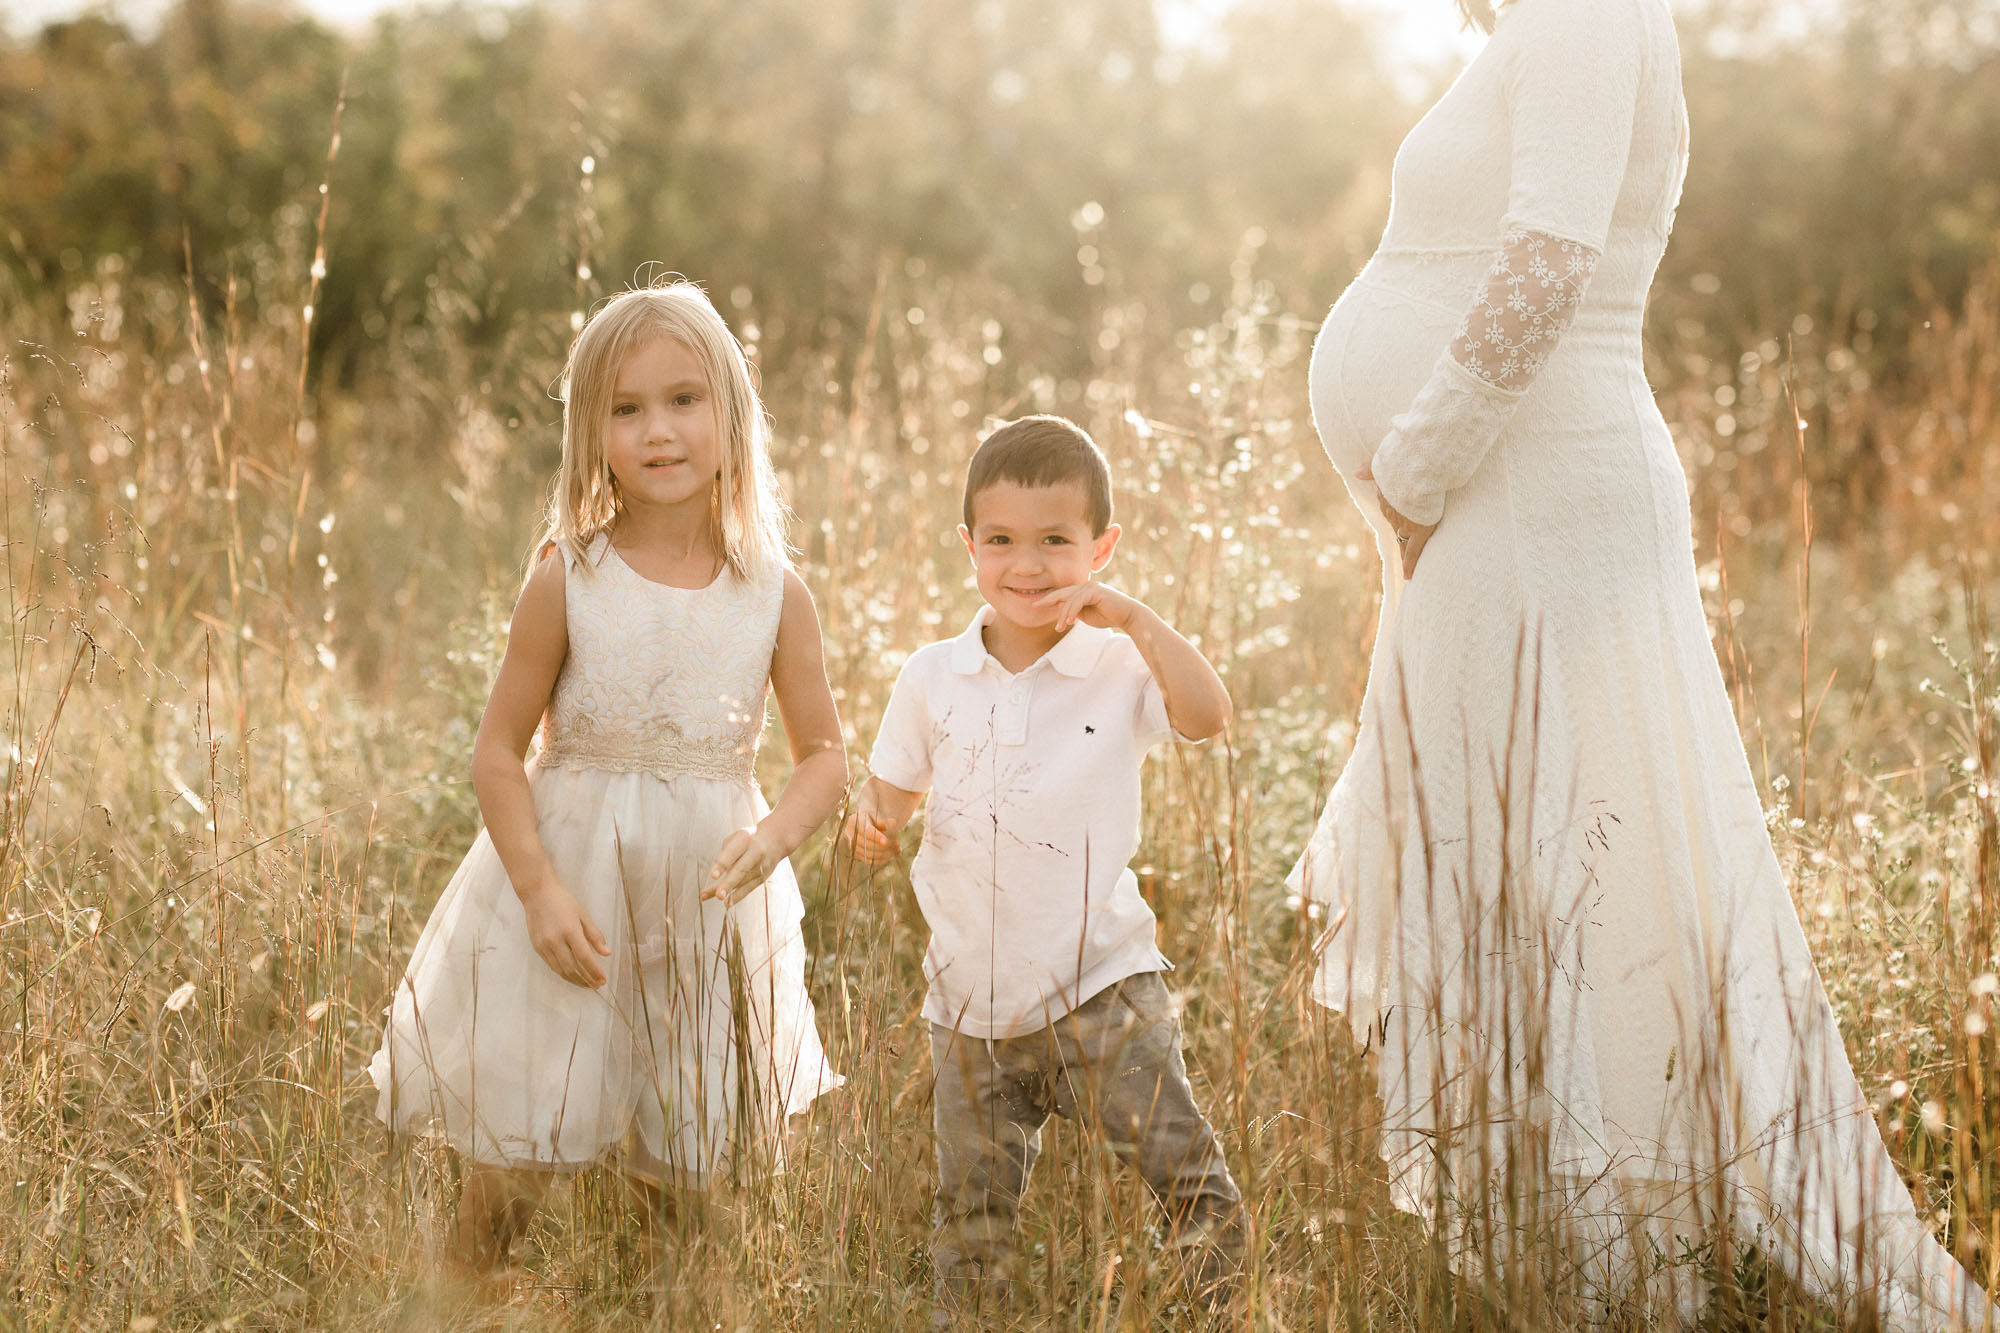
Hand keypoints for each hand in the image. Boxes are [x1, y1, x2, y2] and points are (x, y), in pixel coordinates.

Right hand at [520, 879, 609, 987]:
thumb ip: (595, 935)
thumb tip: (606, 953)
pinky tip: (572, 975)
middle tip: (597, 986)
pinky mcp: (537, 948)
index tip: (603, 980)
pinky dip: (563, 973)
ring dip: (575, 980)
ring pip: (560, 970)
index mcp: (570, 930)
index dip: (594, 971)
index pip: (584, 957)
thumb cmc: (563, 902)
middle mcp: (555, 940)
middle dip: (586, 980)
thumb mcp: (583, 914)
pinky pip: (552, 965)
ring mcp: (544, 945)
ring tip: (587, 984)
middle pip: (572, 968)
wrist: (537, 894)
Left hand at [705, 826, 783, 903]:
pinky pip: (749, 888)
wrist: (775, 840)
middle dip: (729, 883)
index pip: (732, 853)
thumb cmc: (747, 840)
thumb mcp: (735, 838)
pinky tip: (727, 903)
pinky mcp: (763, 876)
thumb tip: (716, 879)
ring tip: (717, 897)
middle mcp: (755, 852)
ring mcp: (761, 865)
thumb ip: (725, 855)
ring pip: (743, 881)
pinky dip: (738, 896)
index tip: (713, 876)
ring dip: (730, 892)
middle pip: (741, 869)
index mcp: (745, 839)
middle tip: (718, 894)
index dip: (722, 864)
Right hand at [843, 796, 903, 866]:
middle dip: (884, 846)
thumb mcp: (877, 815)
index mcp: (854, 821)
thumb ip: (884, 820)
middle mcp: (850, 834)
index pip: (866, 831)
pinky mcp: (856, 854)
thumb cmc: (873, 817)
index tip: (886, 841)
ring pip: (869, 854)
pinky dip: (882, 860)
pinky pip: (869, 861)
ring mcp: (852, 845)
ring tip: (897, 849)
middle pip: (868, 844)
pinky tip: (892, 855)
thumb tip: (892, 823)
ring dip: (885, 854)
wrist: (864, 822)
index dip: (876, 837)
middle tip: (897, 844)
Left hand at [1036, 581, 1143, 633]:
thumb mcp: (1086, 616)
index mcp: (1082, 591)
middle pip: (1062, 593)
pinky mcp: (1096, 591)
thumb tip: (1061, 612)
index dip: (1049, 600)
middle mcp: (1085, 586)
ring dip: (1063, 615)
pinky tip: (1070, 622)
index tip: (1036, 605)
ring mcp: (1091, 587)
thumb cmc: (1108, 616)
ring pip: (1070, 600)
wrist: (1128, 616)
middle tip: (1035, 606)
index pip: (1062, 595)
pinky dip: (1072, 611)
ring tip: (1060, 628)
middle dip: (1048, 600)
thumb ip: (1074, 612)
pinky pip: (1079, 601)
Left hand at [1356, 462, 1438, 577]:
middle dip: (1400, 535)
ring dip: (1405, 551)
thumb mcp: (1385, 466)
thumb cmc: (1404, 467)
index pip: (1391, 511)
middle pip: (1397, 528)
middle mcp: (1394, 515)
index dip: (1394, 515)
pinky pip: (1414, 553)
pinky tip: (1408, 577)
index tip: (1395, 519)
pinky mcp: (1420, 532)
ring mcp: (1406, 525)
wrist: (1417, 477)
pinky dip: (1410, 565)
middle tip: (1403, 548)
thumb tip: (1356, 471)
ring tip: (1407, 566)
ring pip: (1404, 541)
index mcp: (1389, 499)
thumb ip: (1371, 469)